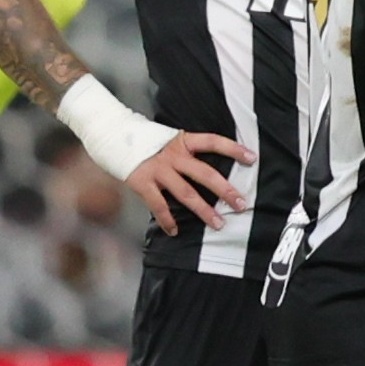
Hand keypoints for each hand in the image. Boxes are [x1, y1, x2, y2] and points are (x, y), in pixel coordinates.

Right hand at [130, 131, 252, 235]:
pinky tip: (174, 231)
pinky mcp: (143, 182)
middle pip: (205, 173)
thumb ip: (187, 151)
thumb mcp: (170, 139)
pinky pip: (158, 205)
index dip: (233, 149)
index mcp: (183, 141)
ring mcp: (158, 169)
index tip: (252, 158)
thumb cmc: (146, 141)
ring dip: (204, 210)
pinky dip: (167, 220)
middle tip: (241, 204)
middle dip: (225, 190)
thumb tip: (210, 169)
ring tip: (218, 224)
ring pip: (186, 193)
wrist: (112, 134)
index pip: (213, 142)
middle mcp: (173, 155)